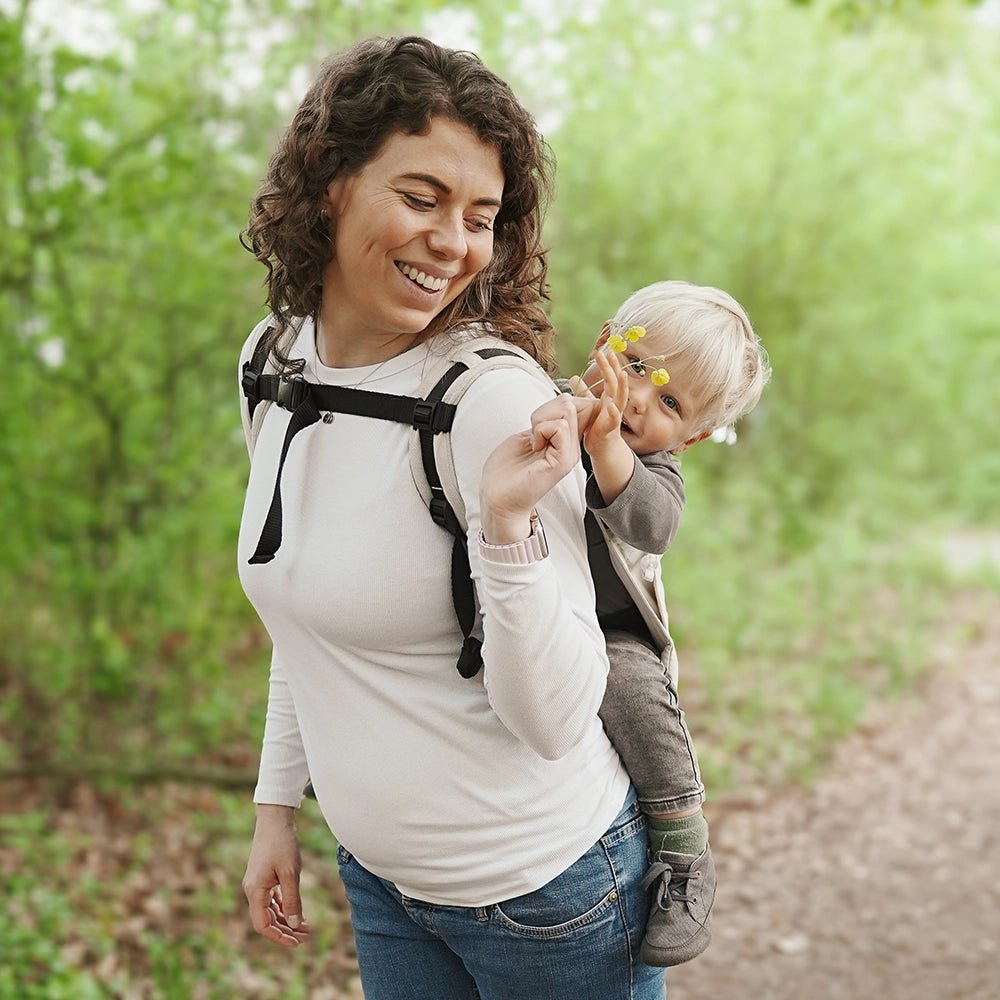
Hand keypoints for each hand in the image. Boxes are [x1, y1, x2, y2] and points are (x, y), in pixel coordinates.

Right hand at [242, 805, 310, 947]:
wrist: (274, 819)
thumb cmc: (282, 843)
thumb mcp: (291, 872)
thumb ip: (292, 899)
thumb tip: (296, 925)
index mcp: (255, 891)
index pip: (263, 925)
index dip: (279, 937)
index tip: (297, 942)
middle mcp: (252, 890)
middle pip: (266, 920)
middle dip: (285, 931)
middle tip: (306, 937)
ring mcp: (257, 884)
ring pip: (269, 911)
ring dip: (285, 920)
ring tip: (305, 927)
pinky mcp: (262, 877)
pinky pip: (271, 900)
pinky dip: (283, 908)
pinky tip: (297, 912)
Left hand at [480, 393, 582, 541]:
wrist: (498, 497)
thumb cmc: (508, 468)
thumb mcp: (532, 434)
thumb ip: (550, 420)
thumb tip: (566, 400)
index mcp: (567, 440)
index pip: (583, 405)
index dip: (563, 402)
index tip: (540, 419)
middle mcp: (573, 446)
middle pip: (572, 402)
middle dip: (546, 409)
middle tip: (534, 432)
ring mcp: (570, 454)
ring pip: (567, 410)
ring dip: (541, 419)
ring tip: (533, 440)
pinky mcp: (562, 461)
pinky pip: (559, 427)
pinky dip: (540, 430)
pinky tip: (533, 446)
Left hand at [571, 348, 628, 457]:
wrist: (600, 447)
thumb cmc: (596, 425)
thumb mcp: (589, 405)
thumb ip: (583, 391)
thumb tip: (573, 376)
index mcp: (609, 397)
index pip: (610, 376)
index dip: (608, 364)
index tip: (604, 350)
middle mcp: (614, 403)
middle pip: (615, 382)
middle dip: (612, 368)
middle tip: (608, 353)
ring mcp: (614, 415)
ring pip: (621, 398)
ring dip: (622, 386)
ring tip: (622, 374)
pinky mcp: (611, 428)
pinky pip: (614, 419)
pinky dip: (613, 412)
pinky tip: (610, 406)